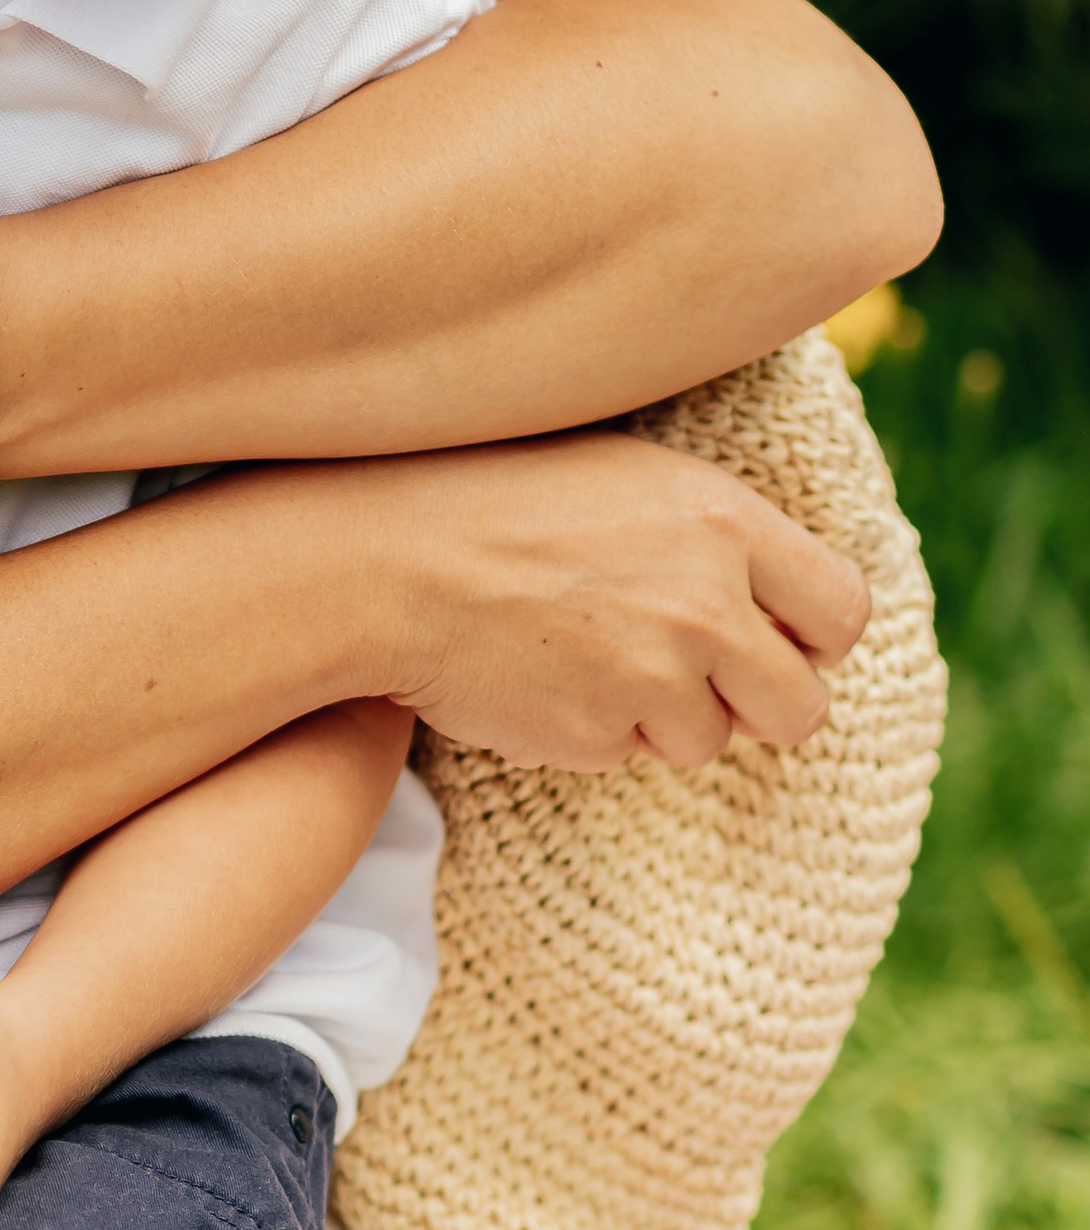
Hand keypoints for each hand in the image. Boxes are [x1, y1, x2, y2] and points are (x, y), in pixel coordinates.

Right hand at [336, 427, 870, 768]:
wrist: (385, 561)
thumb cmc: (494, 498)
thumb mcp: (626, 475)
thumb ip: (715, 529)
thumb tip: (777, 591)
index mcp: (726, 521)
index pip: (843, 609)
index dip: (816, 637)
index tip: (784, 642)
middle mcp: (708, 605)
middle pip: (801, 706)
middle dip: (760, 705)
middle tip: (705, 683)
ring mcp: (654, 678)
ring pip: (708, 740)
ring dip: (664, 716)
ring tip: (591, 658)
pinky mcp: (598, 736)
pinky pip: (627, 754)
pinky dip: (597, 730)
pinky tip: (545, 676)